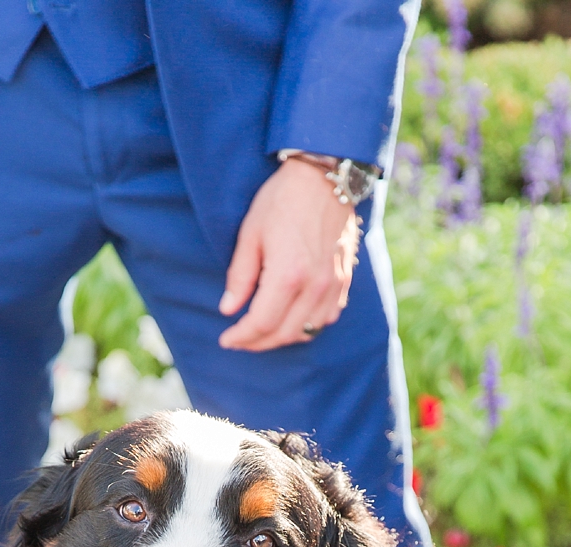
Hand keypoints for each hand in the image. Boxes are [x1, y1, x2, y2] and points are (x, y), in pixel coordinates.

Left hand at [218, 157, 360, 351]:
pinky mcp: (344, 281)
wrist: (325, 180)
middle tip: (240, 340)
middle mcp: (314, 287)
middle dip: (258, 342)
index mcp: (287, 275)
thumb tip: (228, 309)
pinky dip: (307, 326)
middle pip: (284, 333)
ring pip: (308, 331)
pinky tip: (292, 319)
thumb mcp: (250, 234)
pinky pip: (326, 318)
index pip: (261, 322)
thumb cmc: (281, 201)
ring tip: (263, 332)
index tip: (226, 339)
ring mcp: (333, 286)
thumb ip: (240, 277)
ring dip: (283, 337)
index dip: (241, 336)